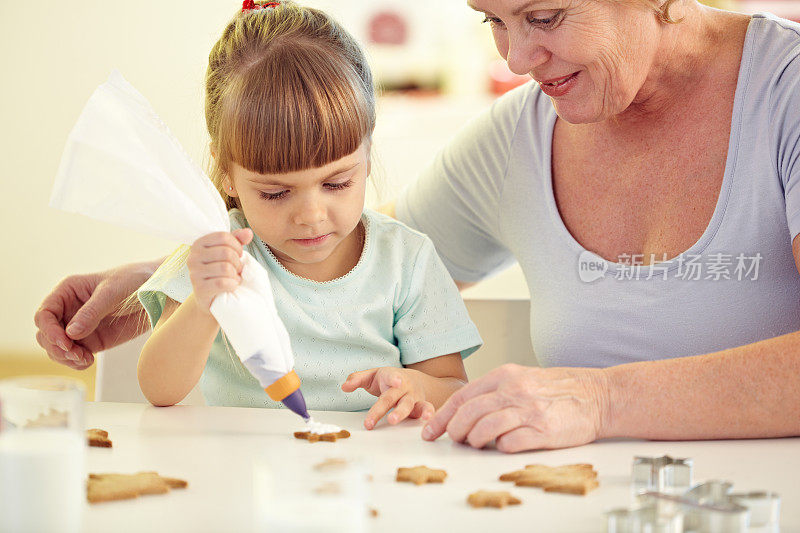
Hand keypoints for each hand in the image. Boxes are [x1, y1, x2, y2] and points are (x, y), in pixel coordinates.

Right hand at [34, 261, 158, 369]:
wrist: (158, 292)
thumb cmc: (134, 281)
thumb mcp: (112, 292)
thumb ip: (91, 312)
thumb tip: (71, 333)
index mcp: (68, 292)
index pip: (44, 314)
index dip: (49, 330)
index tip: (65, 342)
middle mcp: (69, 310)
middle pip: (46, 334)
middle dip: (56, 347)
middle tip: (76, 354)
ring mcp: (79, 327)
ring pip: (57, 348)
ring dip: (65, 358)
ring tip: (84, 359)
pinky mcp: (92, 341)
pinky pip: (74, 356)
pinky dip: (76, 362)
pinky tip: (87, 362)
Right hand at [187, 229, 252, 311]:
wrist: (212, 297)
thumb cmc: (220, 270)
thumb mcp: (228, 252)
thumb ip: (237, 240)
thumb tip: (248, 232)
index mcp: (198, 244)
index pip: (224, 237)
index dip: (237, 246)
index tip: (238, 254)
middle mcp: (193, 257)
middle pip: (226, 252)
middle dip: (238, 262)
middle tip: (237, 269)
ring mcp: (194, 274)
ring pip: (225, 268)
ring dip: (236, 275)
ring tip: (234, 277)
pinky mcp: (200, 289)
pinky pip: (222, 283)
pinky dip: (233, 284)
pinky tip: (232, 285)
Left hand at [341, 367, 434, 429]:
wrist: (412, 380)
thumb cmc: (387, 380)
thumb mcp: (373, 375)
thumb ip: (357, 379)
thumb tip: (344, 387)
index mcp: (392, 377)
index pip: (392, 377)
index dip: (394, 379)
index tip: (396, 382)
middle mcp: (403, 387)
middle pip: (393, 398)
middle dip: (387, 408)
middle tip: (382, 420)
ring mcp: (412, 397)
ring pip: (409, 405)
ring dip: (402, 413)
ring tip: (394, 421)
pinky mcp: (419, 407)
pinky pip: (425, 410)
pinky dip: (428, 415)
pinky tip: (427, 421)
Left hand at [421, 364, 609, 452]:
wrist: (598, 395)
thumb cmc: (559, 389)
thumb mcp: (523, 377)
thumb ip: (496, 390)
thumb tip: (464, 410)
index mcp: (506, 375)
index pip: (463, 396)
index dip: (442, 416)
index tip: (431, 431)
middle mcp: (515, 390)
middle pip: (469, 413)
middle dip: (453, 430)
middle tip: (453, 440)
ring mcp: (529, 410)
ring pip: (485, 428)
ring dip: (474, 440)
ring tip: (476, 444)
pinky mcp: (544, 431)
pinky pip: (510, 443)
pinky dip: (500, 448)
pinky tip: (502, 446)